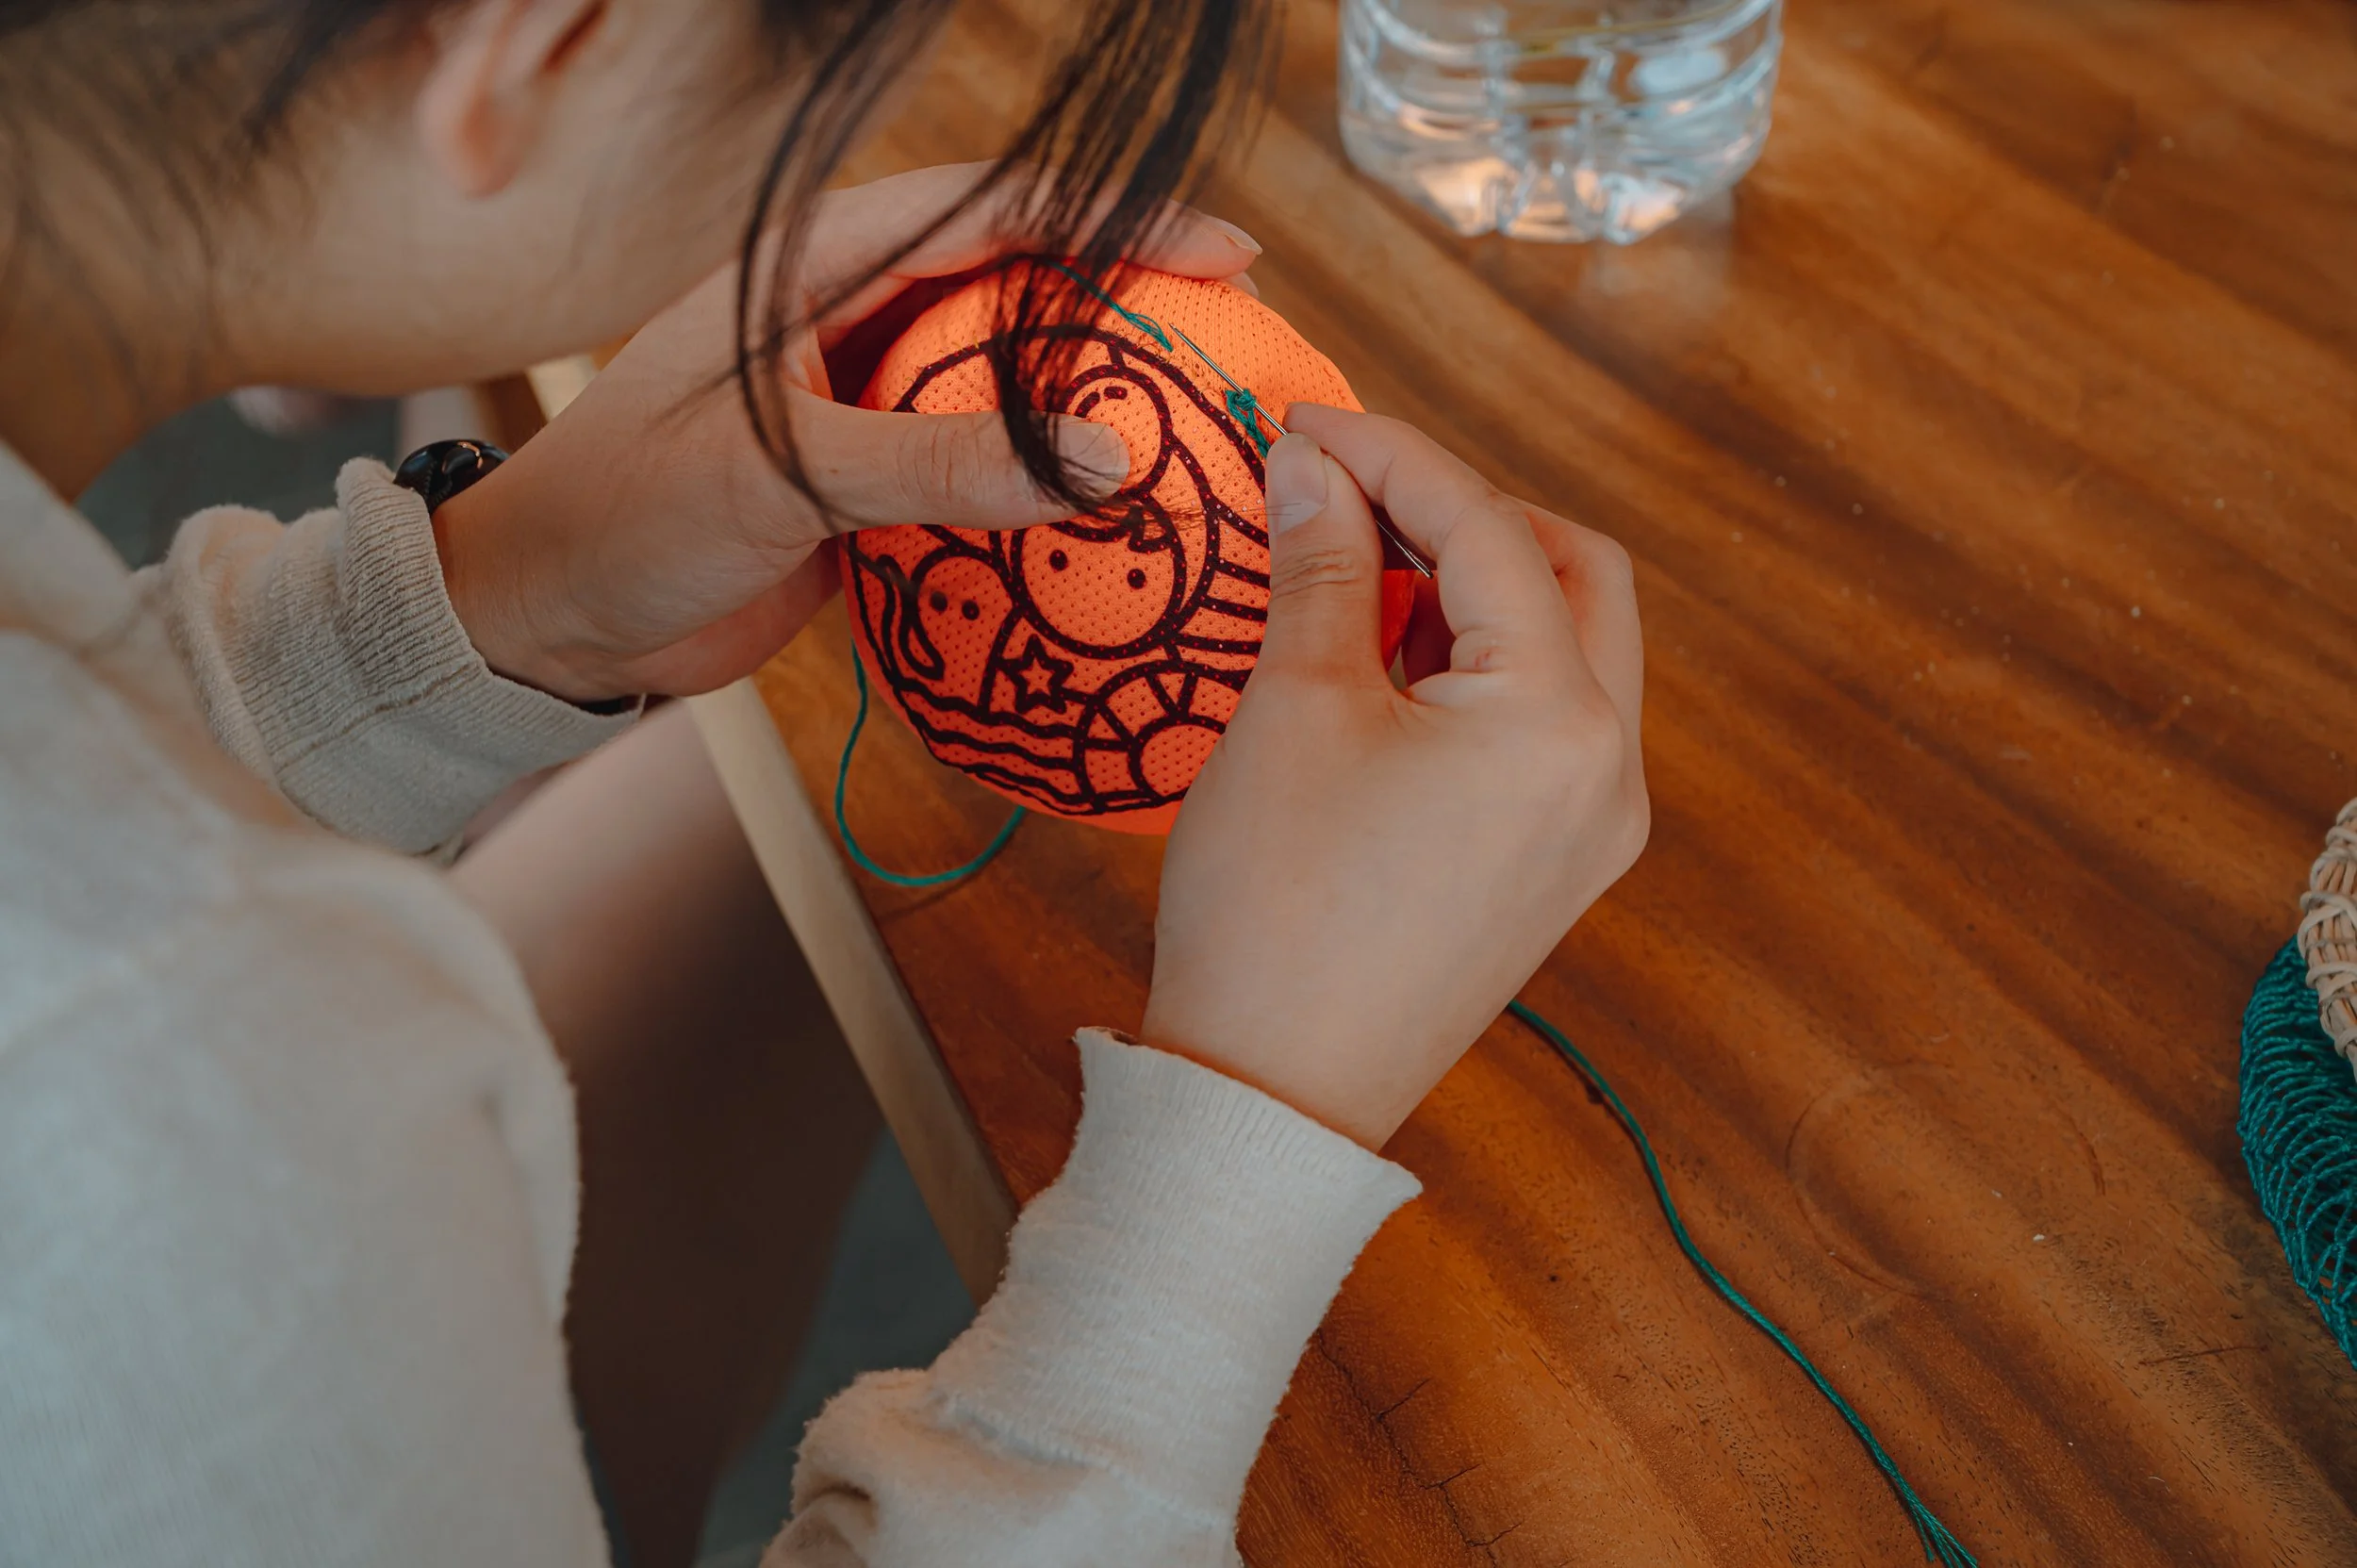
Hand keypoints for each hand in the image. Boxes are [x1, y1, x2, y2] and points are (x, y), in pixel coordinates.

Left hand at [433, 163, 1261, 702]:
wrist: (542, 625)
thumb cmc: (625, 519)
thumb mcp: (780, 476)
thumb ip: (941, 463)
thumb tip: (1107, 461)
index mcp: (811, 270)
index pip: (989, 213)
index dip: (1112, 220)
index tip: (1222, 250)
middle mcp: (845, 321)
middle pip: (1014, 289)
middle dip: (1122, 305)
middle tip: (1234, 338)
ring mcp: (859, 408)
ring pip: (1003, 389)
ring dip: (1089, 408)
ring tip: (1198, 429)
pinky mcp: (863, 492)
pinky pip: (976, 478)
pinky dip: (1041, 497)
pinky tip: (1111, 526)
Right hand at [1142, 406, 1648, 1149]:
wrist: (1274, 1093)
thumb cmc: (1276, 910)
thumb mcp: (1293, 710)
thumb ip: (1322, 567)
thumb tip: (1314, 468)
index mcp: (1560, 720)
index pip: (1490, 531)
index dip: (1391, 456)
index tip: (1305, 423)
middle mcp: (1612, 768)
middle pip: (1575, 574)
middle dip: (1466, 513)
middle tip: (1353, 495)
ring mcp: (1596, 825)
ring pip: (1572, 648)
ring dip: (1478, 587)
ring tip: (1358, 576)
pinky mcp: (1559, 866)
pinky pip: (1548, 724)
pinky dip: (1482, 667)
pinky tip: (1388, 664)